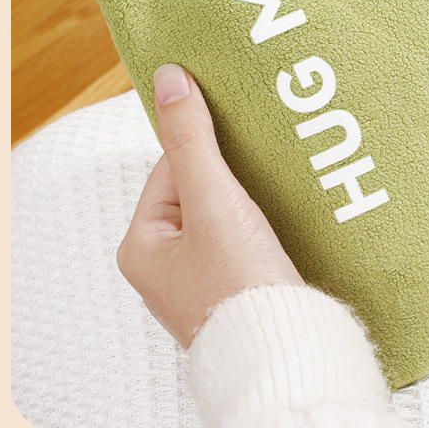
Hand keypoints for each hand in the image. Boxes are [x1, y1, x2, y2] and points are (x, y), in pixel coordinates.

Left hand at [117, 64, 304, 348]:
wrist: (284, 350)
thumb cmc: (240, 286)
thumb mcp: (213, 201)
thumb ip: (192, 140)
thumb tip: (167, 78)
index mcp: (143, 248)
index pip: (169, 172)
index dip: (205, 149)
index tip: (240, 134)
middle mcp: (165, 270)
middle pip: (198, 195)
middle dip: (233, 177)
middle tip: (265, 163)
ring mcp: (201, 285)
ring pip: (224, 220)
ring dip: (252, 202)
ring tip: (279, 191)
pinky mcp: (236, 295)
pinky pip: (244, 245)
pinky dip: (264, 229)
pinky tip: (285, 222)